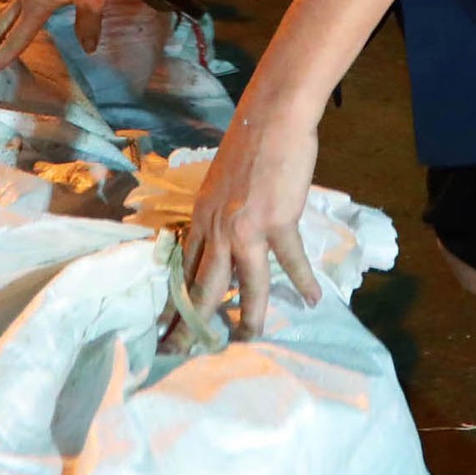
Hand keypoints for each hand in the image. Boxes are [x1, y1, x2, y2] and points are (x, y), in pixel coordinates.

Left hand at [183, 97, 323, 338]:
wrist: (270, 120)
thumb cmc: (247, 150)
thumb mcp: (218, 187)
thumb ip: (218, 217)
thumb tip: (223, 245)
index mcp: (201, 219)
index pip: (181, 270)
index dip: (173, 302)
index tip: (163, 329)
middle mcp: (216, 228)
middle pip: (200, 285)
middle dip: (190, 323)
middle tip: (179, 354)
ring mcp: (245, 226)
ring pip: (243, 283)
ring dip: (246, 316)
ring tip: (247, 341)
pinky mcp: (276, 220)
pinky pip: (290, 260)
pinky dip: (303, 281)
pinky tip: (312, 299)